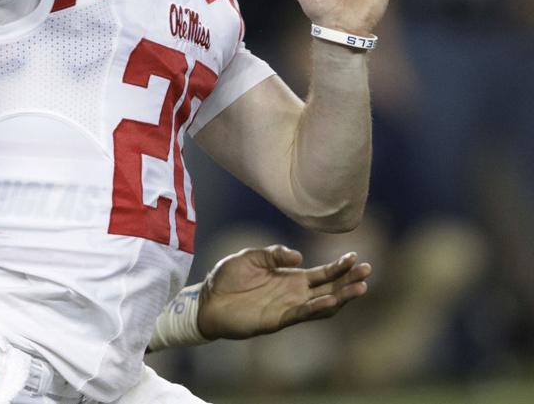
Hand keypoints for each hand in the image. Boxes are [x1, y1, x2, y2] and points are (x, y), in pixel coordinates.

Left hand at [197, 245, 370, 339]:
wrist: (207, 299)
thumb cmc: (228, 278)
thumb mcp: (251, 257)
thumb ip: (274, 254)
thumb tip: (299, 256)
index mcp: (291, 278)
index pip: (323, 273)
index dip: (340, 266)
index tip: (356, 258)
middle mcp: (294, 294)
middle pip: (330, 288)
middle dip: (349, 280)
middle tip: (368, 271)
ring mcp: (288, 308)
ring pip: (322, 304)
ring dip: (341, 296)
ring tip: (359, 288)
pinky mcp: (276, 320)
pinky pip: (301, 314)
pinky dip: (315, 307)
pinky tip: (329, 299)